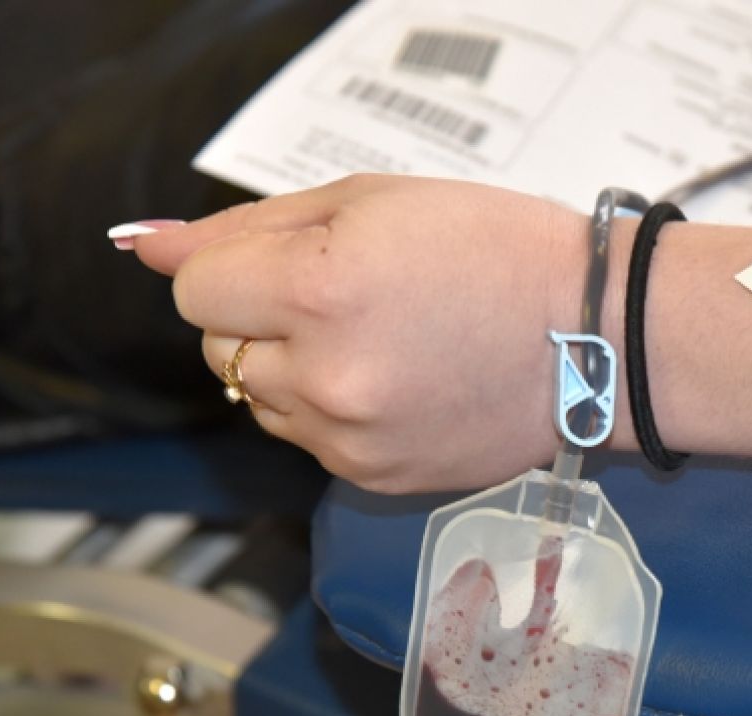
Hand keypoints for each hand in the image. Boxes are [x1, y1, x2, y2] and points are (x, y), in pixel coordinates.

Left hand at [125, 175, 581, 490]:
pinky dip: (333, 411)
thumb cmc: (499, 250)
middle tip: (351, 298)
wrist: (600, 339)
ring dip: (294, 370)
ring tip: (383, 344)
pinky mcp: (375, 478)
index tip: (300, 261)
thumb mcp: (373, 202)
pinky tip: (400, 383)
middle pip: (218, 350)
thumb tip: (151, 249)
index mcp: (320, 290)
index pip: (198, 290)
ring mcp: (350, 439)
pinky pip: (309, 440)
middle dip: (261, 319)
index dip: (240, 266)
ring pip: (260, 400)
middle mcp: (326, 377)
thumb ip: (252, 226)